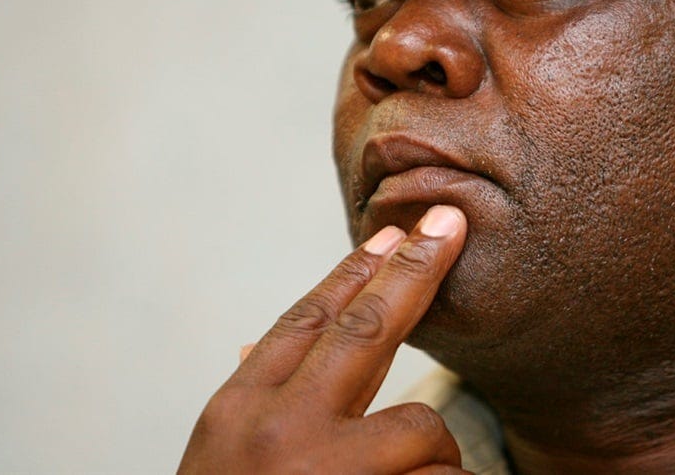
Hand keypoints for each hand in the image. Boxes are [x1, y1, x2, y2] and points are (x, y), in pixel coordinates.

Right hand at [179, 205, 470, 473]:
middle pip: (364, 330)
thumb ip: (256, 404)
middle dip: (414, 272)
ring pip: (420, 428)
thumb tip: (255, 339)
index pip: (303, 324)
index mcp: (235, 415)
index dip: (351, 273)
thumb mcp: (224, 462)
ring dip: (432, 461)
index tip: (390, 234)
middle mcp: (277, 432)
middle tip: (450, 224)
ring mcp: (326, 472)